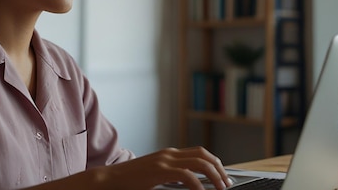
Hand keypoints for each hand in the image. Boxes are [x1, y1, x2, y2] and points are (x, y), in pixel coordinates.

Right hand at [89, 146, 232, 189]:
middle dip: (219, 168)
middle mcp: (169, 153)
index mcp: (169, 154)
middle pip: (203, 155)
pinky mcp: (160, 170)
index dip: (214, 163)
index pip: (199, 153)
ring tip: (221, 188)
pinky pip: (187, 175)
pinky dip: (199, 185)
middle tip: (227, 183)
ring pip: (200, 163)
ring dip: (214, 175)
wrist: (110, 179)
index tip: (223, 176)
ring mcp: (165, 160)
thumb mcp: (154, 175)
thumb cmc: (130, 181)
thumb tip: (190, 183)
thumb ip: (170, 175)